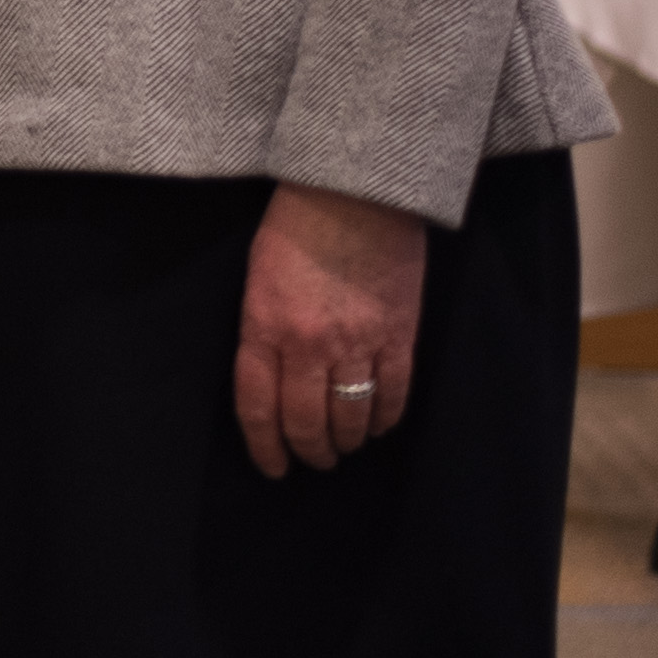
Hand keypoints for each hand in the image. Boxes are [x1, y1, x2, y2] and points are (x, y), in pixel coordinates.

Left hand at [234, 180, 429, 477]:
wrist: (356, 191)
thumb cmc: (298, 226)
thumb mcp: (257, 276)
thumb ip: (262, 329)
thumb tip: (272, 377)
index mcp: (264, 325)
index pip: (257, 406)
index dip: (264, 446)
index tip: (272, 466)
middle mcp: (308, 343)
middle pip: (306, 422)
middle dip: (308, 451)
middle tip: (313, 460)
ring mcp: (357, 343)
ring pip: (351, 418)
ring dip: (346, 442)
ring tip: (343, 446)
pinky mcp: (399, 337)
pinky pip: (393, 396)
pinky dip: (384, 419)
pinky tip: (377, 425)